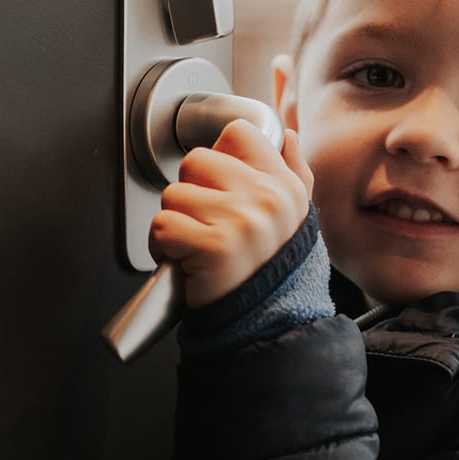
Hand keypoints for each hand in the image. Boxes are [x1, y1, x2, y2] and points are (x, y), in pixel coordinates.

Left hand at [150, 121, 313, 308]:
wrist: (266, 324)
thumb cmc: (271, 271)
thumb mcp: (295, 218)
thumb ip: (291, 172)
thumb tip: (286, 137)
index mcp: (283, 185)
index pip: (237, 135)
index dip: (218, 159)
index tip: (220, 190)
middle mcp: (266, 198)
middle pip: (195, 161)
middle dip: (190, 194)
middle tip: (206, 225)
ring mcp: (240, 221)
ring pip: (173, 194)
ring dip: (175, 224)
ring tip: (196, 246)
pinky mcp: (213, 247)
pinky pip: (163, 225)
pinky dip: (163, 247)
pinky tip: (185, 260)